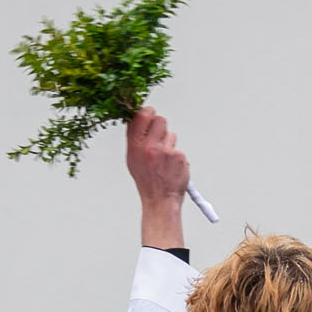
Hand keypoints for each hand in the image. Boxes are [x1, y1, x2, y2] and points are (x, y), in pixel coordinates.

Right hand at [127, 106, 188, 248]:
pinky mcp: (178, 156)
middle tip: (158, 139)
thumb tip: (137, 119)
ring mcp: (164, 151)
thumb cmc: (147, 180)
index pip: (140, 116)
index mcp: (135, 147)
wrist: (160, 200)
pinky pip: (178, 148)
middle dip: (160, 126)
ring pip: (171, 133)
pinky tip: (171, 167)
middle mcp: (149, 147)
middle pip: (159, 119)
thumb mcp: (132, 159)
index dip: (146, 111)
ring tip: (163, 158)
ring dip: (169, 142)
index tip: (148, 114)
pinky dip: (176, 156)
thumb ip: (135, 139)